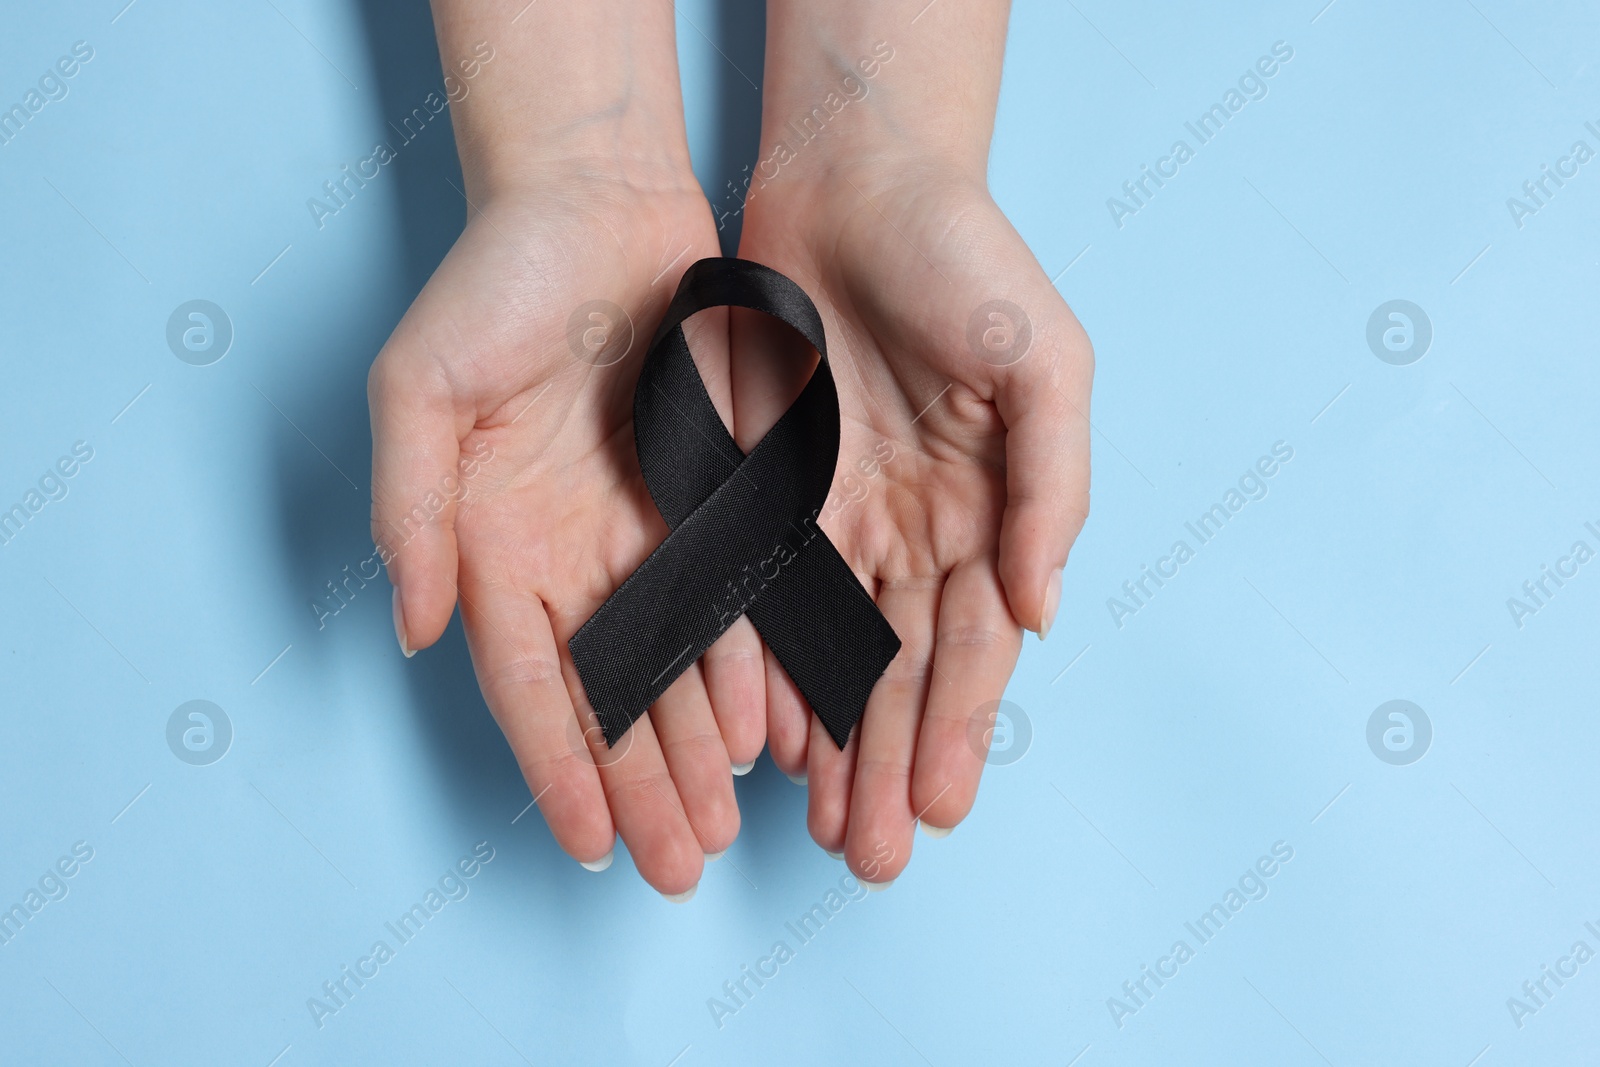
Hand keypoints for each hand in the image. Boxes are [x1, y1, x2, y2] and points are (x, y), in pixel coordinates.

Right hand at [369, 167, 768, 895]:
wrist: (598, 204)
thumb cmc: (496, 283)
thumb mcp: (421, 385)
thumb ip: (413, 508)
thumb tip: (423, 630)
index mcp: (494, 543)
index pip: (527, 682)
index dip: (558, 765)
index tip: (591, 844)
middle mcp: (570, 555)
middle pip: (610, 695)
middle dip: (643, 785)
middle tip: (681, 866)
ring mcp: (644, 532)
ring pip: (678, 666)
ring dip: (699, 750)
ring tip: (728, 828)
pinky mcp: (713, 498)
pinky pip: (737, 599)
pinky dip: (752, 666)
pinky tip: (774, 731)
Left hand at [733, 160, 1092, 884]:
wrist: (856, 179)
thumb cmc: (966, 261)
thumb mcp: (1044, 363)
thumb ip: (1050, 488)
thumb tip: (1042, 612)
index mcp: (987, 510)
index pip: (971, 645)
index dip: (954, 728)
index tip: (939, 810)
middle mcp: (914, 528)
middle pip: (899, 671)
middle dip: (888, 764)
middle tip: (871, 857)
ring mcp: (836, 515)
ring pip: (831, 655)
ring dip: (831, 742)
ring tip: (820, 826)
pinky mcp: (764, 488)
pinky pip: (761, 596)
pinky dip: (765, 669)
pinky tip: (765, 737)